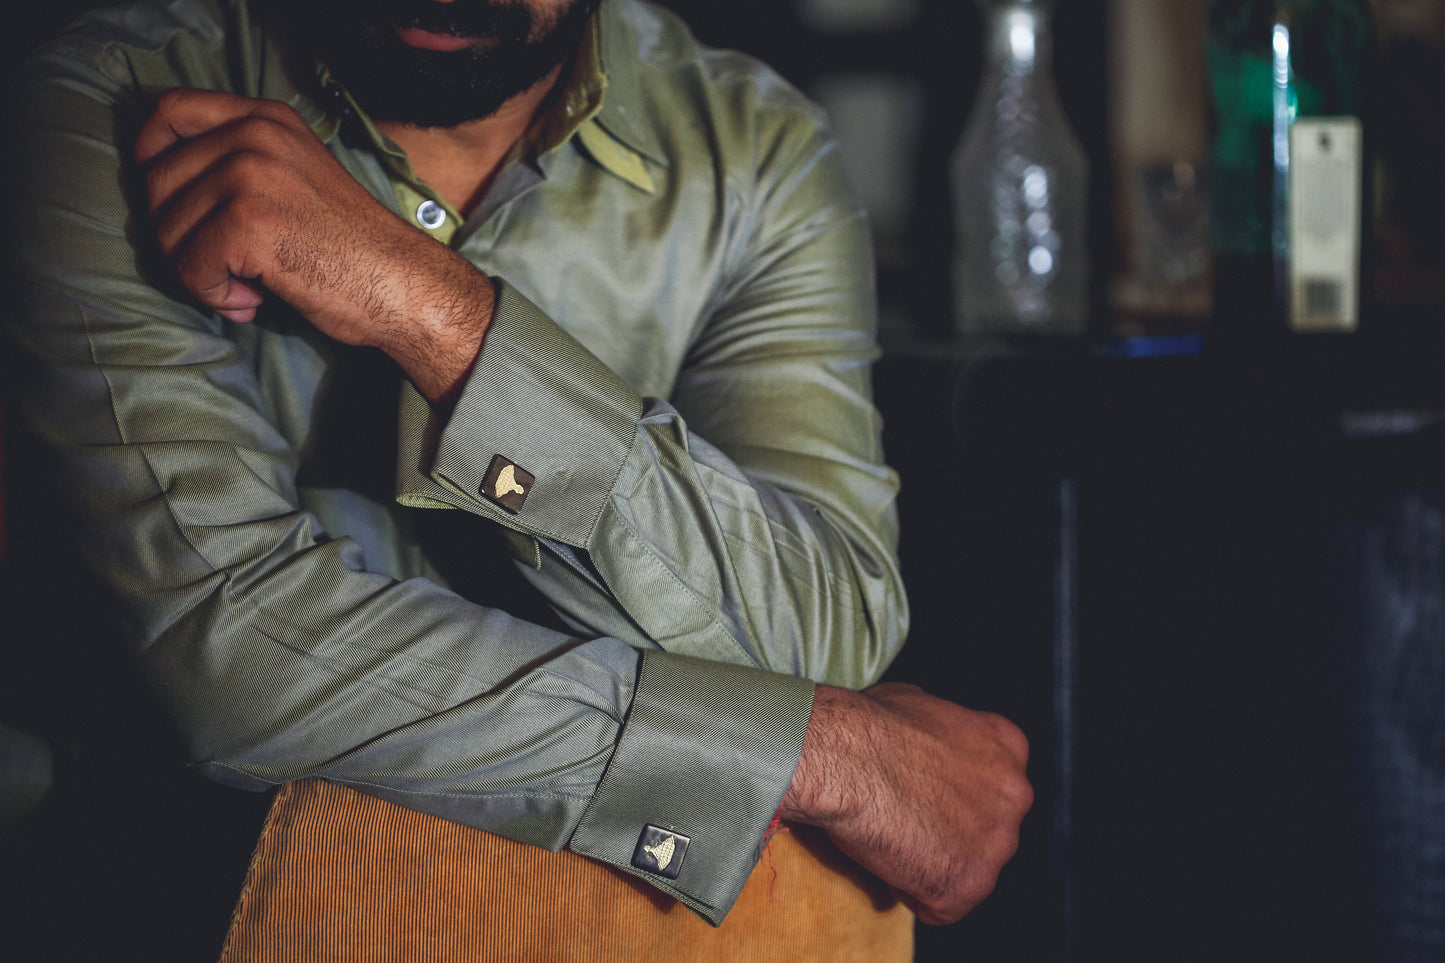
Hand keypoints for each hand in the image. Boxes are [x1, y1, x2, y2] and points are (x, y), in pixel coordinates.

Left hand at [135, 87, 491, 402]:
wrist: (401, 283)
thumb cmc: (353, 247)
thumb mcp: (298, 174)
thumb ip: (242, 161)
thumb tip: (164, 183)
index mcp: (267, 120)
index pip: (172, 110)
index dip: (151, 154)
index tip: (167, 197)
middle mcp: (255, 136)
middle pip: (156, 181)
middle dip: (177, 235)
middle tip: (224, 265)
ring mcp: (249, 176)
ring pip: (167, 230)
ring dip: (198, 273)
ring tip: (246, 285)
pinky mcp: (247, 223)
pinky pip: (189, 267)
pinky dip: (214, 296)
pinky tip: (253, 300)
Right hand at [779, 683, 1032, 924]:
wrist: (845, 759)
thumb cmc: (866, 726)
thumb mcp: (919, 704)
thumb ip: (942, 731)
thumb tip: (925, 734)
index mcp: (1007, 746)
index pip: (991, 786)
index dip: (951, 795)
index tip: (921, 795)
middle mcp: (1016, 794)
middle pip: (987, 830)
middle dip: (950, 832)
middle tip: (903, 820)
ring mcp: (997, 844)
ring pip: (969, 870)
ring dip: (933, 864)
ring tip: (890, 840)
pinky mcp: (968, 885)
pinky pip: (942, 905)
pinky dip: (912, 892)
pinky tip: (887, 861)